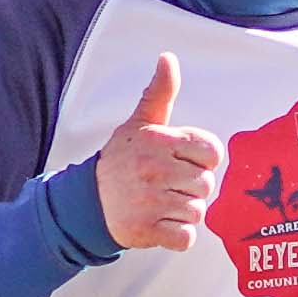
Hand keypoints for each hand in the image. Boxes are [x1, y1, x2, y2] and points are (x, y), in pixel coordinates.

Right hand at [94, 57, 223, 251]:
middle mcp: (155, 169)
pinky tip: (161, 224)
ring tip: (161, 203)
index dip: (202, 159)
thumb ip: (159, 93)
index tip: (182, 162)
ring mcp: (151, 202)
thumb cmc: (120, 160)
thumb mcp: (140, 123)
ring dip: (184, 212)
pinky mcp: (147, 231)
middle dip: (191, 187)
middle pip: (206, 184)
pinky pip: (186, 238)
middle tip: (167, 185)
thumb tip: (168, 58)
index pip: (211, 152)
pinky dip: (178, 236)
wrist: (86, 202)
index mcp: (158, 141)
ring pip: (197, 211)